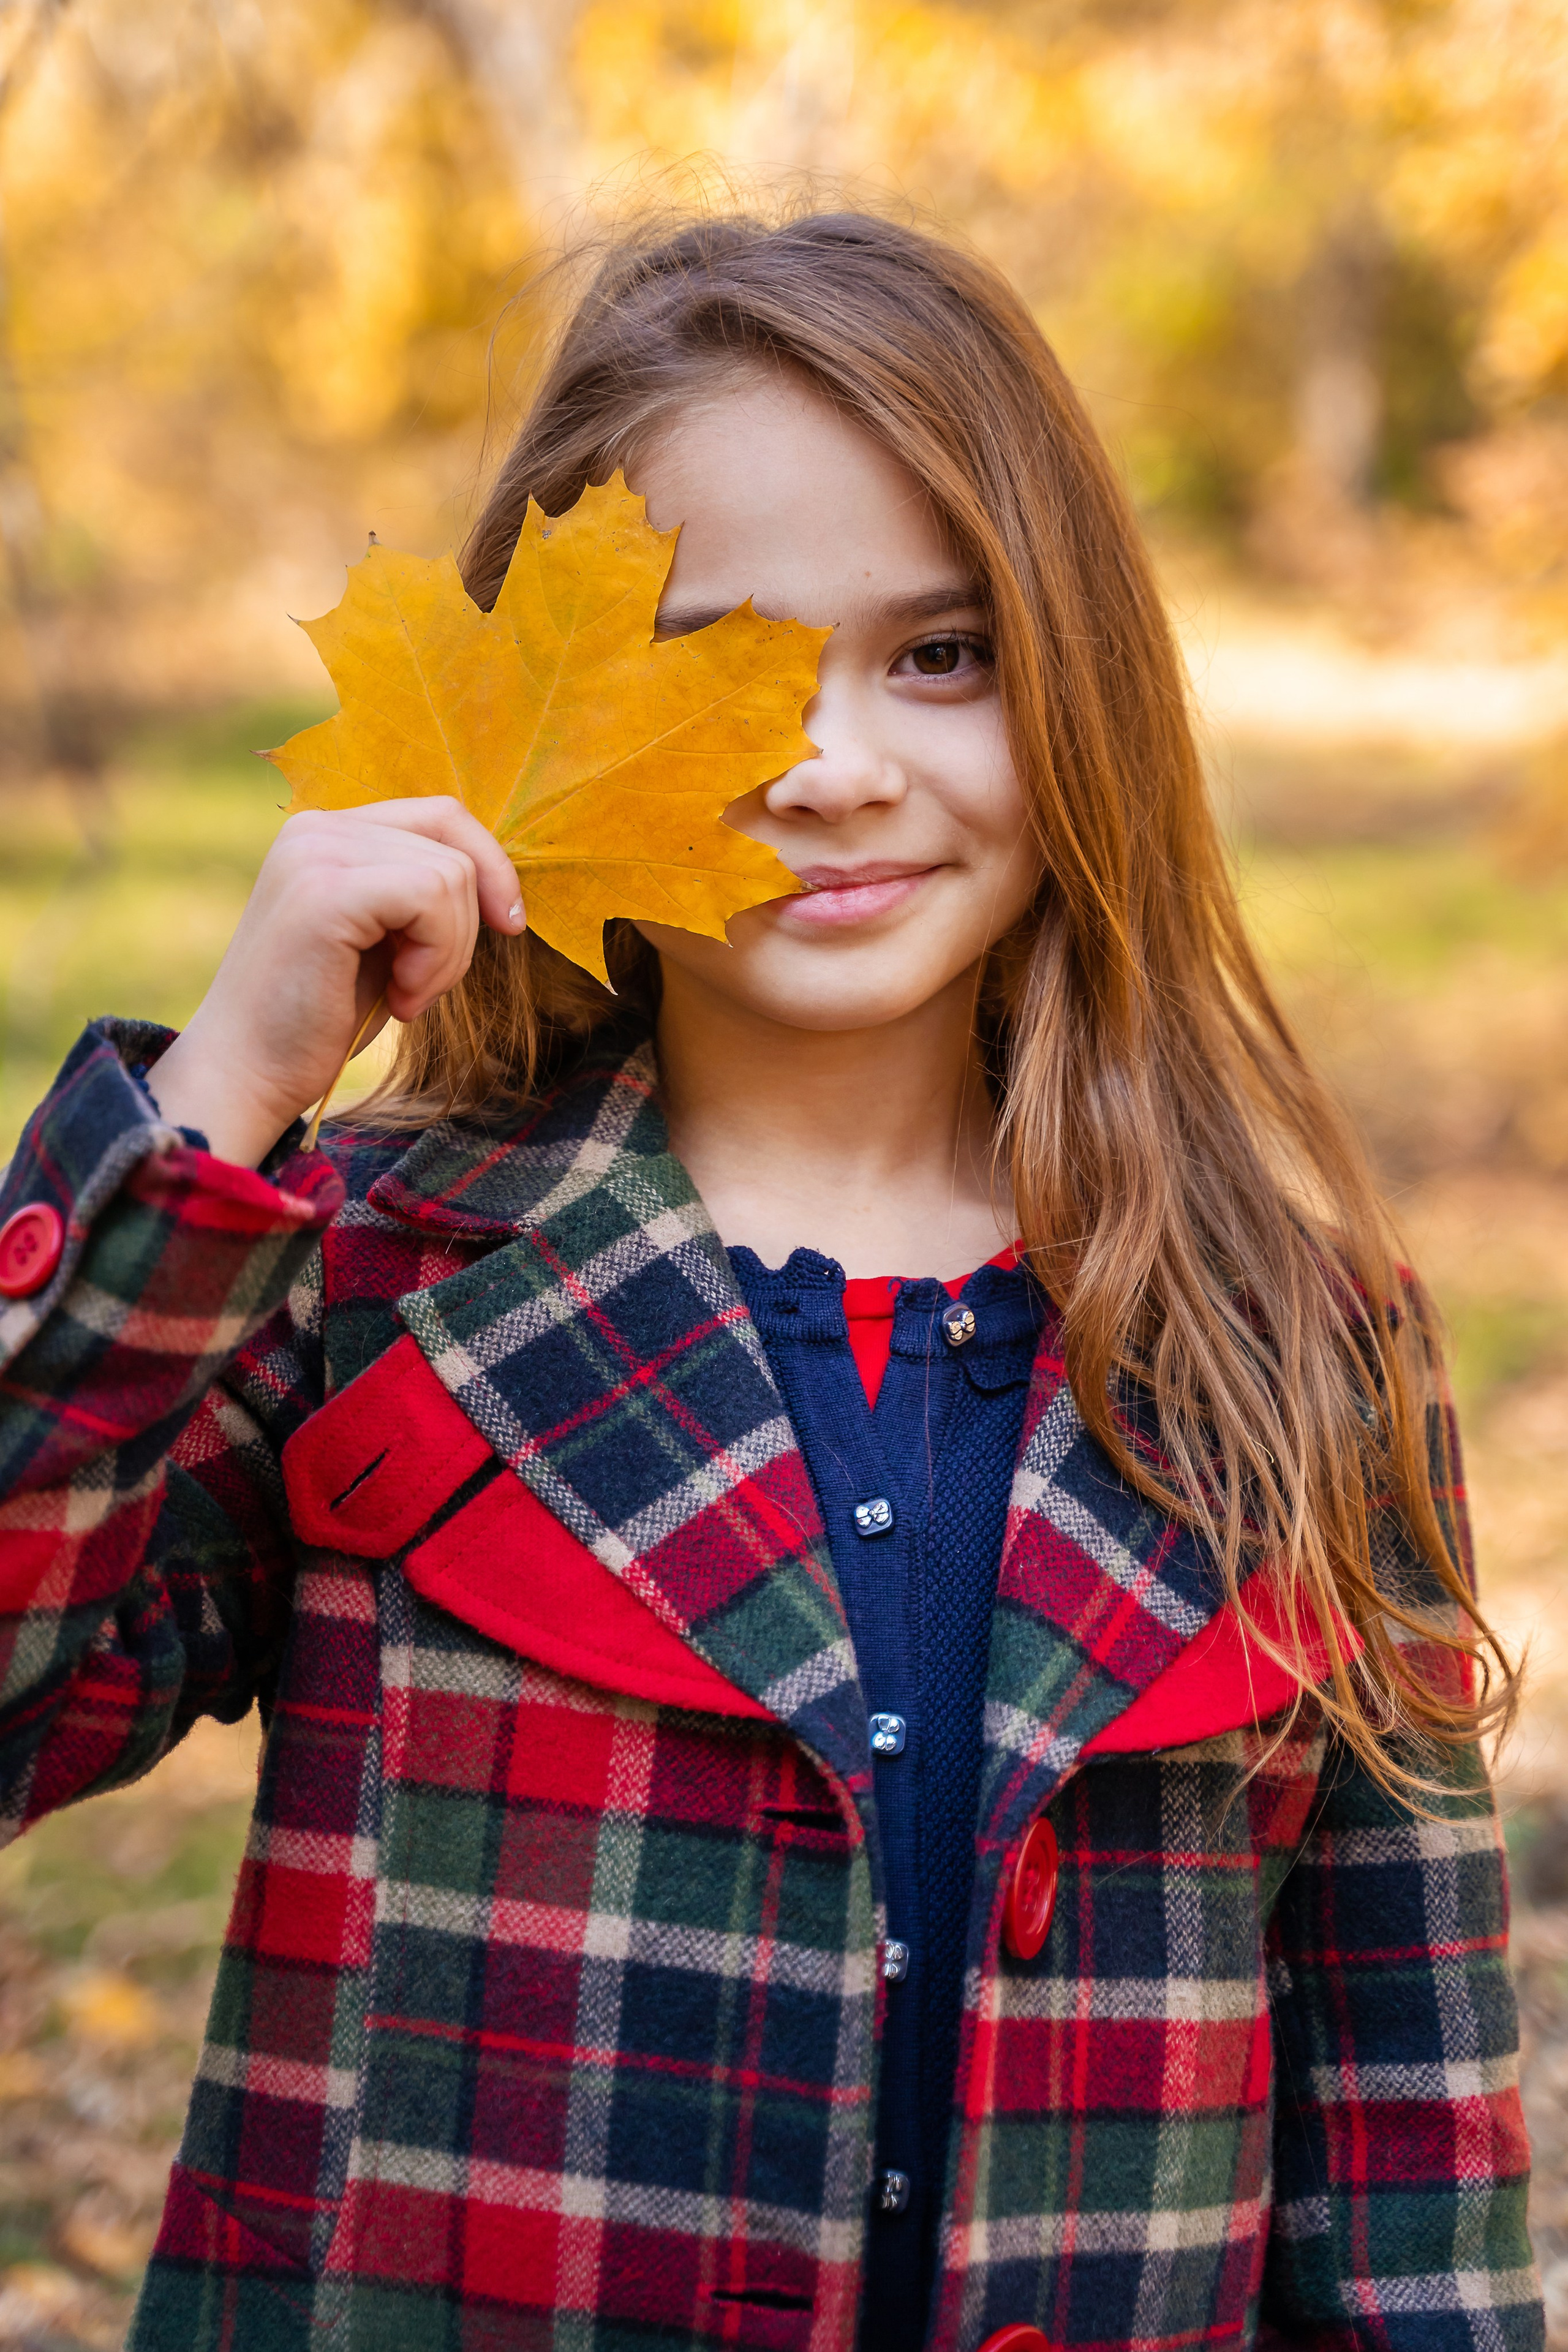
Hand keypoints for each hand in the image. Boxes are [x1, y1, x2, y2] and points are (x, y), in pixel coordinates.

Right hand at [144, 799, 523, 1166]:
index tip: (508, 925)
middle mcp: (315, 827)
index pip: (441, 816)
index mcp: (327, 832)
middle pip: (453, 843)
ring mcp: (315, 853)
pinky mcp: (325, 892)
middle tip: (421, 984)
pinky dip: (436, 958)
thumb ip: (420, 891)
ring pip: (450, 874)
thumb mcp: (384, 938)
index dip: (490, 868)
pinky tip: (400, 997)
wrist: (249, 1073)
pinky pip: (432, 896)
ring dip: (448, 953)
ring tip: (402, 994)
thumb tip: (499, 877)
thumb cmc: (321, 1016)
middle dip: (465, 925)